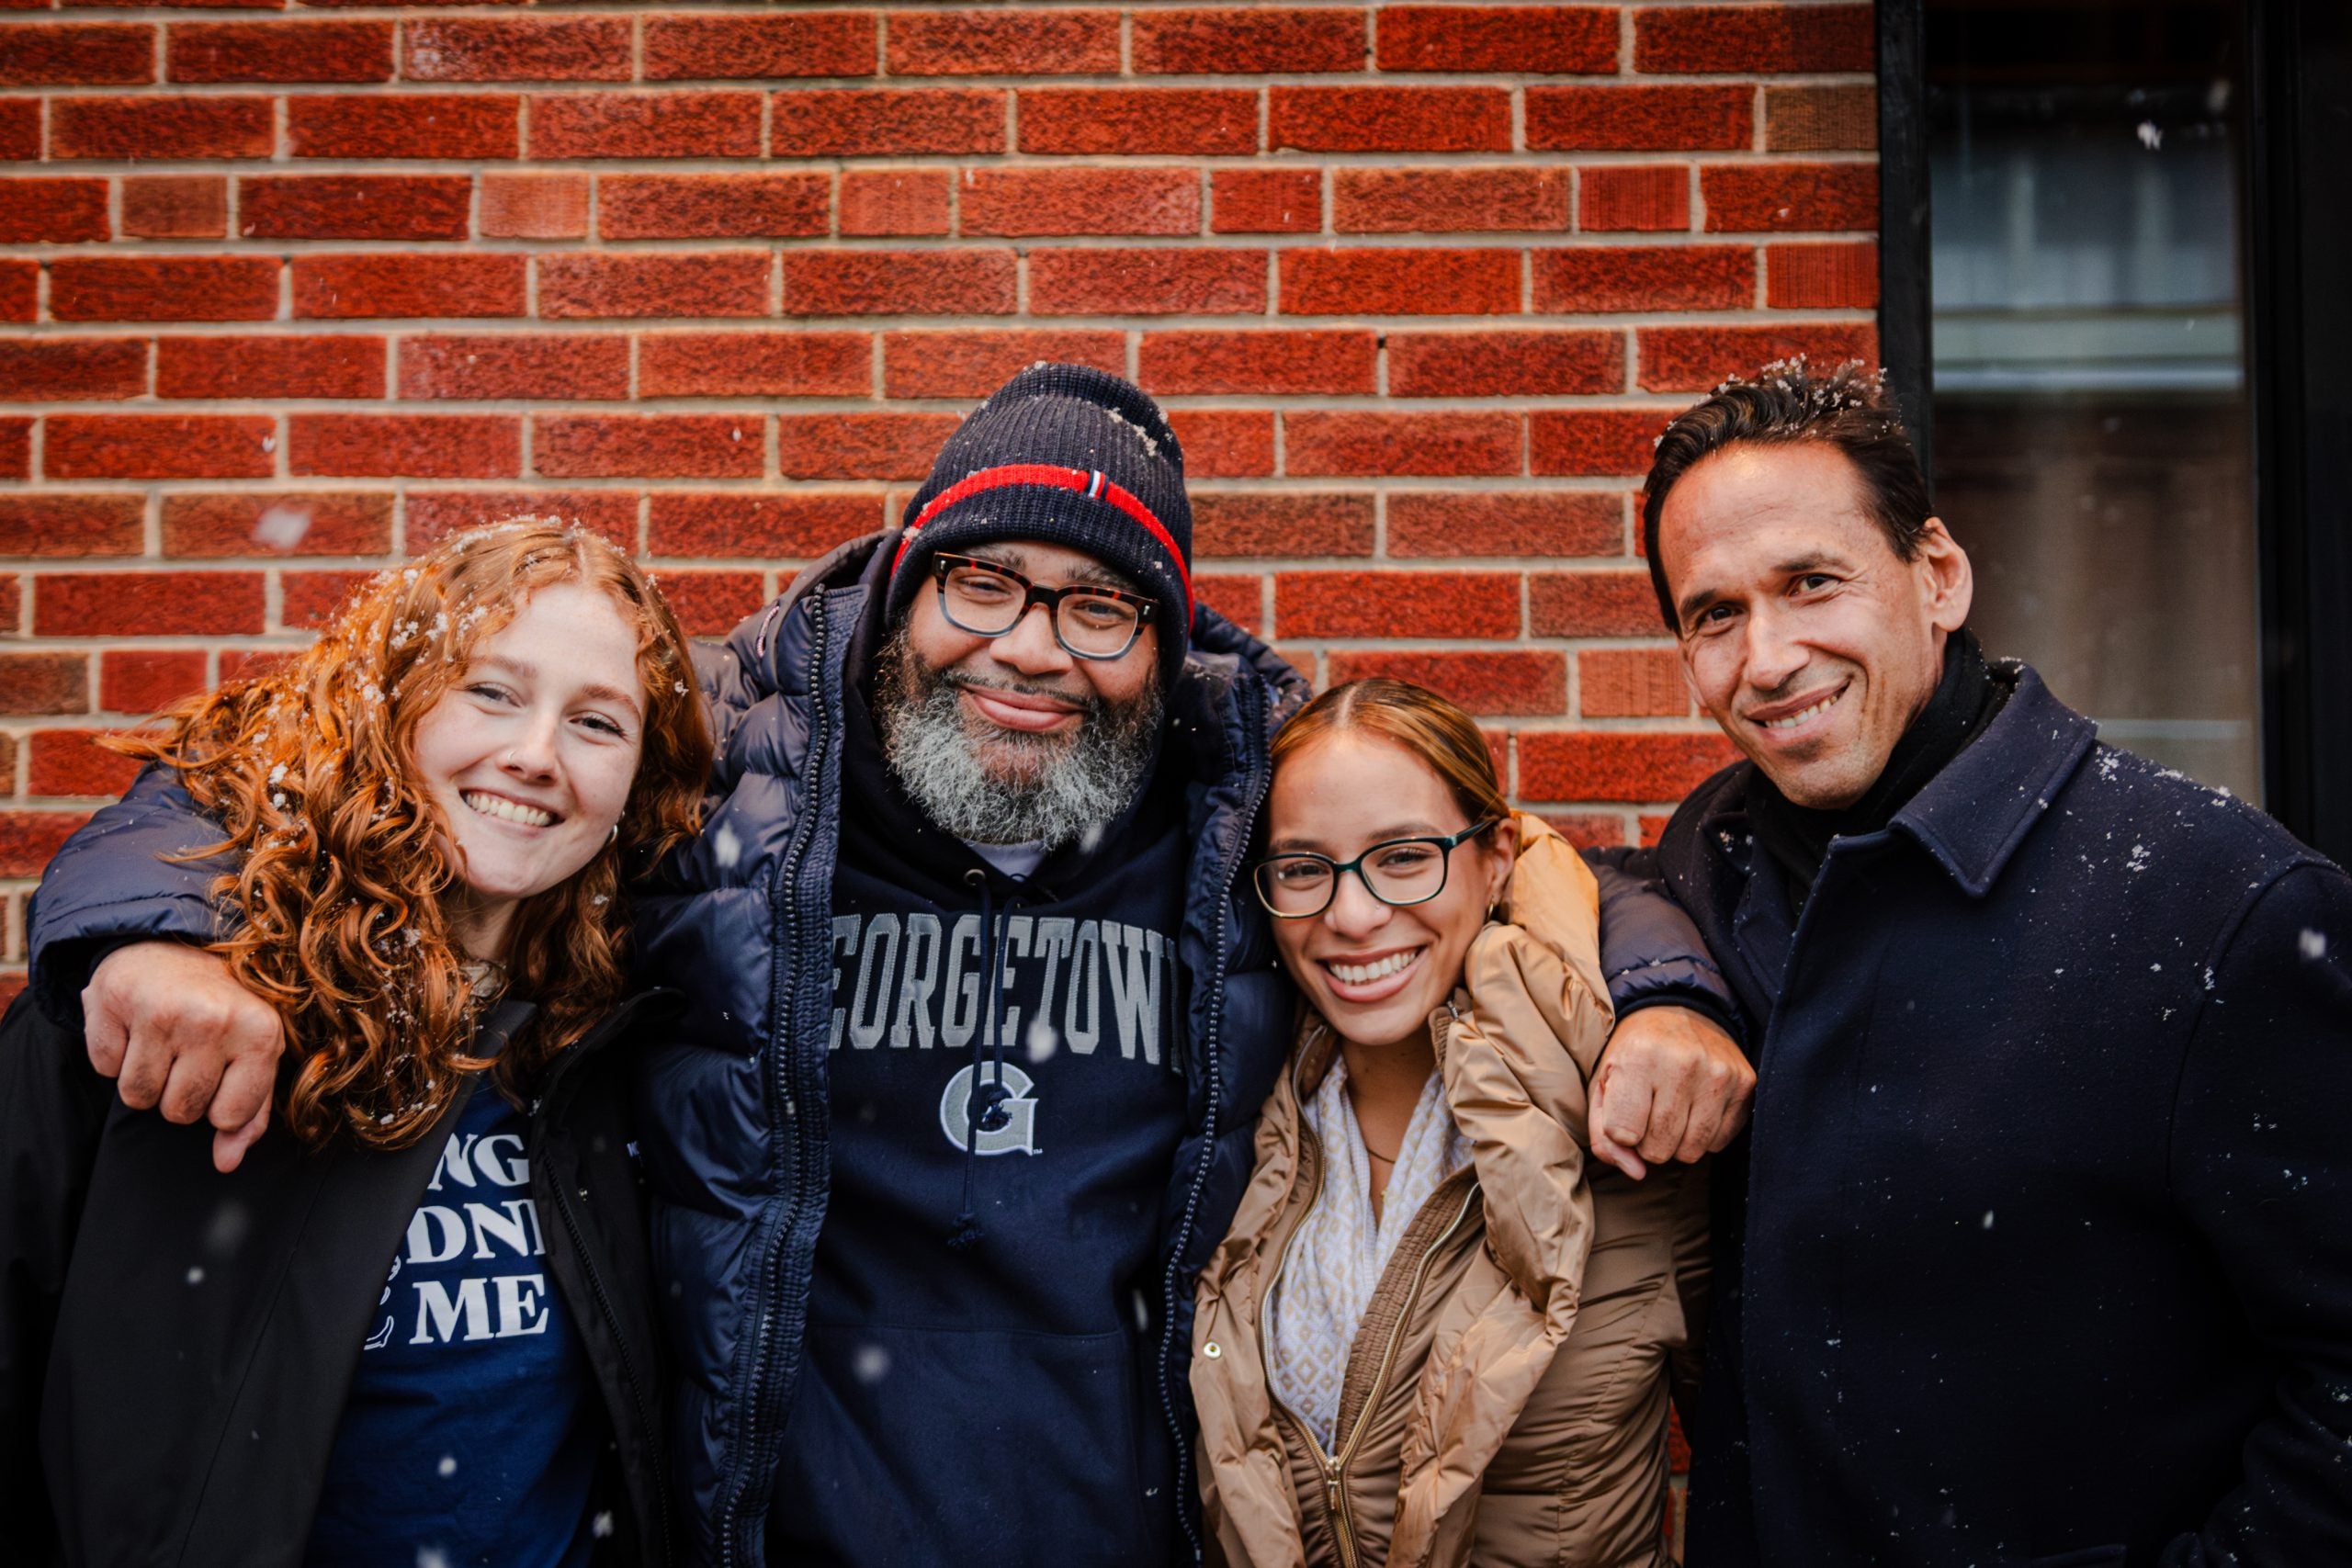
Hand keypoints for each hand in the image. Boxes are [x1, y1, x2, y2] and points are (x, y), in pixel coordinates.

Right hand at [83, 942, 284, 1173]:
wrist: (177, 946)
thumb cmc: (223, 1010)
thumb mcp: (254, 1054)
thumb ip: (249, 1113)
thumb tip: (226, 1163)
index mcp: (261, 1033)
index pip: (228, 1117)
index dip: (219, 1107)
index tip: (221, 1076)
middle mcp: (213, 1020)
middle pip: (178, 1112)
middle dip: (179, 1094)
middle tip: (187, 1054)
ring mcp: (162, 1009)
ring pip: (137, 1096)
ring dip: (145, 1079)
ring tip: (162, 1042)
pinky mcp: (114, 999)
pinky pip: (105, 1068)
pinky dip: (115, 1055)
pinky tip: (135, 1026)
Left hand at [1587, 1004, 1753, 1179]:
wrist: (1678, 1011)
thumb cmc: (1633, 1054)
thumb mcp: (1603, 1086)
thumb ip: (1604, 1136)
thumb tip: (1636, 1173)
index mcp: (1638, 1058)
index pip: (1625, 1134)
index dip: (1622, 1133)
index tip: (1626, 1112)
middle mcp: (1682, 1064)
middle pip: (1659, 1149)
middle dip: (1649, 1141)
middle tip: (1649, 1111)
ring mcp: (1719, 1073)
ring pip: (1692, 1151)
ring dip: (1677, 1142)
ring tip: (1672, 1110)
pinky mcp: (1745, 1083)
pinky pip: (1719, 1141)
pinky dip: (1704, 1133)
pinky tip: (1696, 1105)